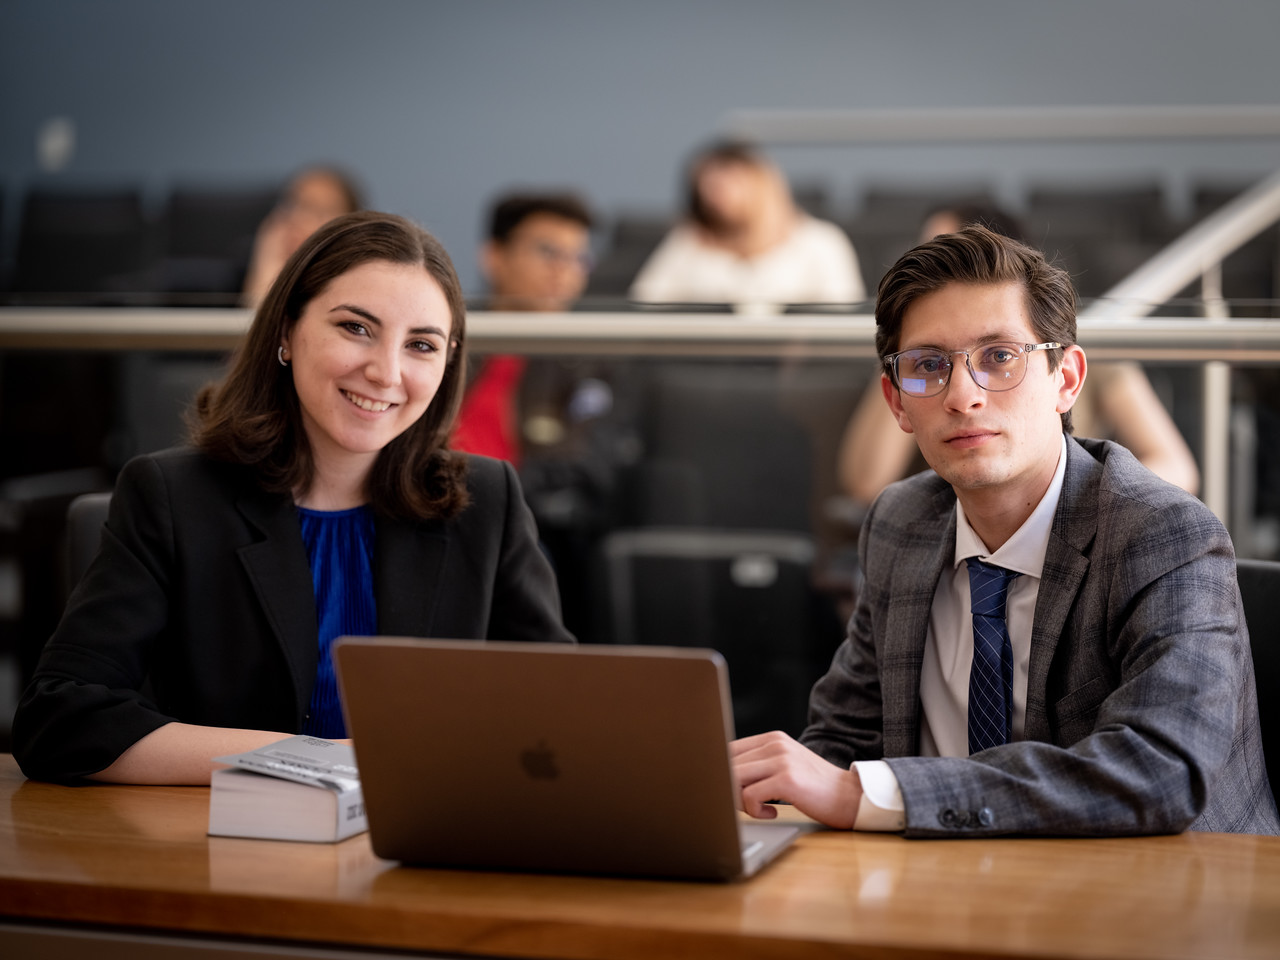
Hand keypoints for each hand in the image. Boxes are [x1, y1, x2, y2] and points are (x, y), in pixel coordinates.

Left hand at [730, 730, 861, 828]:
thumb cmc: (815, 787)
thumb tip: (724, 777)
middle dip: (730, 790)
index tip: (731, 792)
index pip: (728, 750)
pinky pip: (750, 796)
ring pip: (735, 779)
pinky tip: (771, 813)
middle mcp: (775, 744)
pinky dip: (755, 811)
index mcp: (772, 738)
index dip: (722, 773)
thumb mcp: (786, 765)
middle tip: (748, 806)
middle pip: (728, 765)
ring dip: (740, 802)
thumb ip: (759, 765)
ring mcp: (782, 760)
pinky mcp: (787, 779)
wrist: (850, 797)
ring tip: (759, 809)